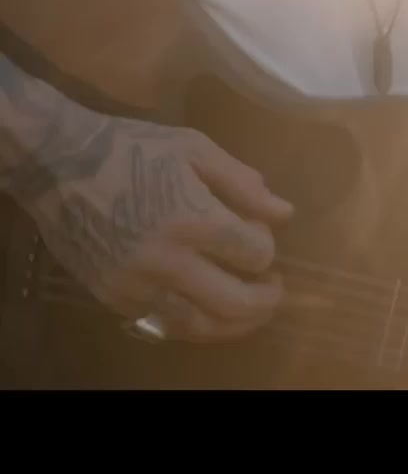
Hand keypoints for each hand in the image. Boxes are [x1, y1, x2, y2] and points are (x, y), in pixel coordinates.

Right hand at [17, 111, 293, 341]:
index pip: (255, 254)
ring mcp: (137, 283)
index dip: (266, 246)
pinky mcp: (113, 296)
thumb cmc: (132, 148)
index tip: (258, 232)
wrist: (57, 164)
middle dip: (266, 299)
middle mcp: (167, 260)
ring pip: (199, 325)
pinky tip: (207, 307)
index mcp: (193, 218)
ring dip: (234, 323)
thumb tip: (284, 213)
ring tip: (249, 308)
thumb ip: (242, 183)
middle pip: (234, 302)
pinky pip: (164, 324)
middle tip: (273, 287)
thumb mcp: (194, 148)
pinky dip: (194, 322)